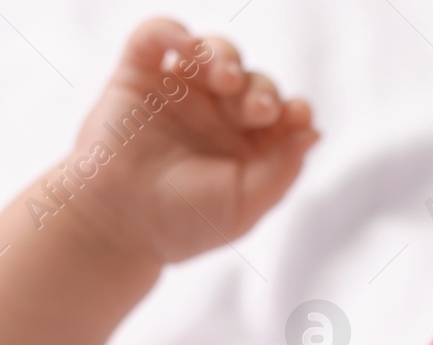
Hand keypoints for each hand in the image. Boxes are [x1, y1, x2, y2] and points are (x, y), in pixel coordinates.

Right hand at [58, 18, 318, 263]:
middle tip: (256, 111)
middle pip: (254, 81)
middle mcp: (216, 115)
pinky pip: (156, 35)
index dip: (294, 109)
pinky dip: (172, 31)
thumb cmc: (182, 223)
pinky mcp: (138, 76)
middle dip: (262, 90)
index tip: (296, 115)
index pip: (282, 113)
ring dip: (226, 58)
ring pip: (214, 51)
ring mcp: (179, 92)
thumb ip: (283, 169)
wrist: (118, 225)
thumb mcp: (245, 205)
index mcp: (247, 146)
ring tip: (226, 80)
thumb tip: (314, 131)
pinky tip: (187, 48)